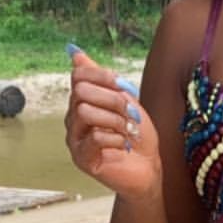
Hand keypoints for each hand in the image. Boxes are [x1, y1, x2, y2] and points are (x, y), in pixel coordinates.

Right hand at [64, 50, 163, 201]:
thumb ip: (103, 79)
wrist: (148, 168)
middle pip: (81, 92)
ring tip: (128, 131)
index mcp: (83, 102)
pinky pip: (94, 137)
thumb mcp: (126, 100)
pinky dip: (116, 139)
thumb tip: (75, 53)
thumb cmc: (137, 136)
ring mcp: (75, 139)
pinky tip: (124, 145)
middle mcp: (73, 119)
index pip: (79, 76)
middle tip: (131, 114)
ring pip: (84, 112)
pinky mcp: (82, 158)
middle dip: (112, 100)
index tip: (125, 87)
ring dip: (115, 120)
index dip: (103, 76)